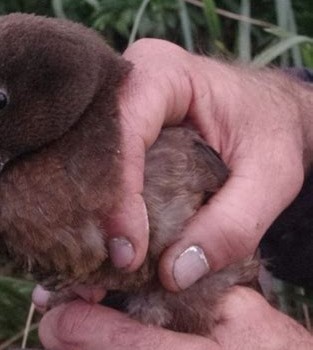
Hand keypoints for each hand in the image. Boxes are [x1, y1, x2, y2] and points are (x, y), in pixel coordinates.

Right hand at [107, 39, 312, 289]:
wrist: (267, 114)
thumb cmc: (271, 134)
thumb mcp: (271, 179)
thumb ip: (233, 226)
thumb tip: (174, 275)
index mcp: (163, 74)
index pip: (123, 133)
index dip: (119, 197)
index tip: (127, 254)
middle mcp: (123, 85)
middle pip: (86, 148)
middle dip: (92, 208)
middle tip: (106, 263)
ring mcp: (110, 109)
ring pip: (78, 163)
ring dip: (86, 214)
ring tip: (100, 261)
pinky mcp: (108, 135)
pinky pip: (88, 172)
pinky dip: (93, 210)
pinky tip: (103, 243)